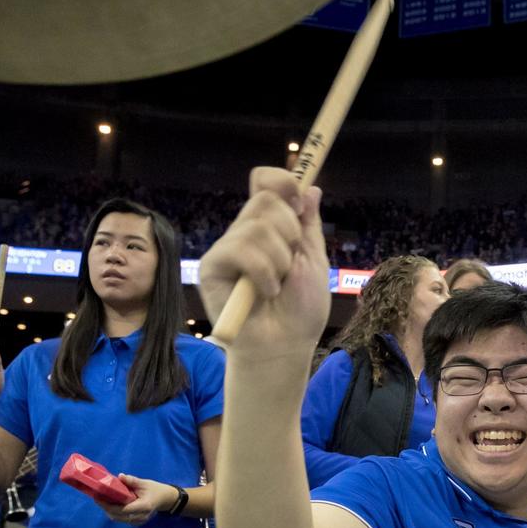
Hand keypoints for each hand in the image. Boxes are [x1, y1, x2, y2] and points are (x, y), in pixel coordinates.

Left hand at [98, 475, 174, 525]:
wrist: (166, 499)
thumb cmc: (155, 490)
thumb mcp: (145, 483)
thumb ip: (132, 481)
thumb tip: (120, 476)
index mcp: (143, 506)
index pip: (122, 509)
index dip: (108, 505)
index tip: (98, 498)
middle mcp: (140, 516)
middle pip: (117, 516)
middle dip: (105, 508)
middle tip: (97, 498)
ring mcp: (139, 521)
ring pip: (118, 519)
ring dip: (109, 511)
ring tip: (103, 500)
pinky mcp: (137, 522)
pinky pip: (122, 519)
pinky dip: (115, 513)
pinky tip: (111, 505)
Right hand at [196, 169, 330, 357]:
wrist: (285, 346)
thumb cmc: (300, 310)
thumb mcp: (314, 261)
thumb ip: (309, 225)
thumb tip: (311, 187)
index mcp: (270, 226)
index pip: (265, 182)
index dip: (283, 180)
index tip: (299, 202)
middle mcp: (245, 232)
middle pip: (264, 199)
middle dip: (289, 231)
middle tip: (291, 263)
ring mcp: (227, 248)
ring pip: (256, 226)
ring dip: (278, 260)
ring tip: (277, 286)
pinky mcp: (212, 267)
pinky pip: (239, 250)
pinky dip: (262, 273)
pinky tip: (264, 292)